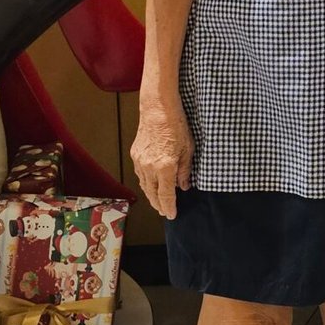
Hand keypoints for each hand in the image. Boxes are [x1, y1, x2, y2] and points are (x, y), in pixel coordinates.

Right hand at [130, 94, 193, 218]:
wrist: (157, 109)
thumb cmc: (176, 126)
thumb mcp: (188, 149)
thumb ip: (185, 170)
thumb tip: (184, 186)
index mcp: (164, 167)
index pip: (166, 195)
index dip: (169, 207)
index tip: (172, 215)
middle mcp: (149, 167)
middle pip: (152, 194)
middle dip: (159, 205)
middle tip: (165, 212)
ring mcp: (140, 161)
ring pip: (144, 185)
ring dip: (151, 195)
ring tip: (158, 202)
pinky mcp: (135, 155)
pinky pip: (140, 174)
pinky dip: (146, 182)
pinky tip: (151, 184)